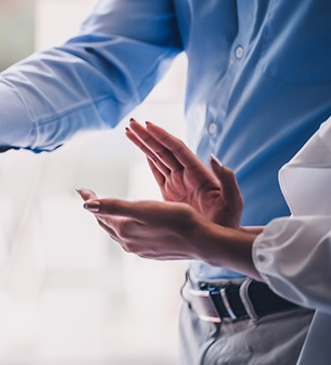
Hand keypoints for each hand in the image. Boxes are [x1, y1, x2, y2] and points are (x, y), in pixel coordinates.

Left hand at [77, 188, 204, 259]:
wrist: (204, 241)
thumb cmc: (177, 220)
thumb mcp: (143, 208)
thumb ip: (113, 207)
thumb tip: (86, 206)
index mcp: (124, 230)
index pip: (99, 213)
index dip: (90, 198)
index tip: (81, 189)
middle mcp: (129, 243)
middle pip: (106, 224)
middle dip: (98, 210)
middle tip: (90, 197)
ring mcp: (141, 250)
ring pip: (118, 233)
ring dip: (111, 220)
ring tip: (107, 211)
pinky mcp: (153, 252)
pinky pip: (132, 239)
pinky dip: (125, 229)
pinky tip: (131, 226)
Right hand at [126, 119, 242, 226]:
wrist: (221, 241)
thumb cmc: (229, 223)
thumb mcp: (234, 203)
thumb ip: (228, 180)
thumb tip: (215, 158)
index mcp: (198, 174)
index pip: (177, 150)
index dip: (162, 137)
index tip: (148, 125)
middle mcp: (187, 175)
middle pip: (164, 150)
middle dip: (148, 136)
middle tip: (132, 123)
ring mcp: (179, 183)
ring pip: (158, 158)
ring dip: (145, 144)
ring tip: (130, 131)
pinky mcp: (171, 194)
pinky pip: (158, 172)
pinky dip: (149, 159)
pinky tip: (141, 149)